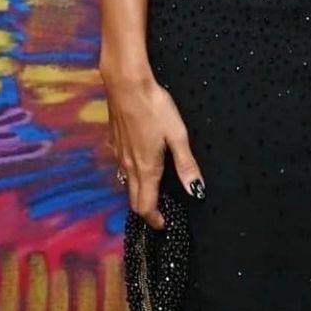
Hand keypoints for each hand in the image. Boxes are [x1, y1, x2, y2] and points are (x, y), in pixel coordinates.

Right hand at [104, 68, 204, 226]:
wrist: (127, 86)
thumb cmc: (155, 108)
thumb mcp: (177, 135)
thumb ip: (186, 164)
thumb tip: (196, 190)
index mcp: (147, 168)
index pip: (145, 206)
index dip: (154, 219)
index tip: (164, 224)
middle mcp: (129, 166)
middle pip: (133, 200)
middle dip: (146, 210)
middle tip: (159, 213)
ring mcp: (119, 155)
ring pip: (127, 184)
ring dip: (139, 193)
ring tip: (153, 190)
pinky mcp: (114, 142)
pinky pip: (122, 167)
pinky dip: (132, 175)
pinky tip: (141, 163)